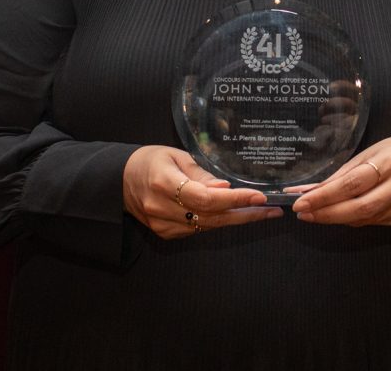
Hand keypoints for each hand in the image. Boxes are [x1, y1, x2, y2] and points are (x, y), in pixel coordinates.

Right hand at [122, 145, 281, 238]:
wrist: (118, 181)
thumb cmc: (149, 161)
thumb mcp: (175, 156)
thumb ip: (201, 174)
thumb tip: (226, 189)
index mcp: (163, 182)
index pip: (204, 197)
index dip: (233, 199)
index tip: (258, 196)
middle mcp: (162, 208)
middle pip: (211, 216)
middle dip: (245, 214)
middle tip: (272, 210)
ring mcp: (163, 225)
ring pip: (208, 226)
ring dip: (237, 220)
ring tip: (264, 212)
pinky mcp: (166, 234)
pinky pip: (198, 229)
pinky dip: (218, 222)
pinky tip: (237, 215)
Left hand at [287, 136, 390, 225]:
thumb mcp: (369, 153)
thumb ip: (341, 174)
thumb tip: (308, 190)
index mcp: (389, 162)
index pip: (352, 184)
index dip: (325, 196)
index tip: (301, 202)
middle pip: (359, 208)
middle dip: (327, 213)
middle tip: (303, 213)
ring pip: (364, 219)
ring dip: (336, 218)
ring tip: (314, 214)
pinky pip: (372, 222)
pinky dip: (352, 220)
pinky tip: (338, 214)